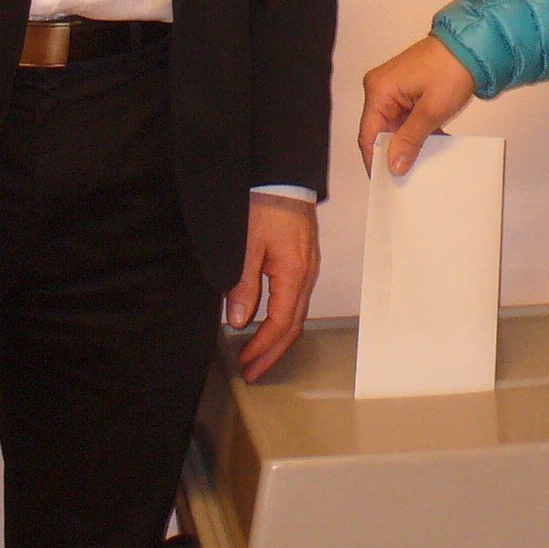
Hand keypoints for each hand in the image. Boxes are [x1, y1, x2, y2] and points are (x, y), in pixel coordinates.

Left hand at [227, 193, 318, 381]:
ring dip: (277, 338)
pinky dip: (282, 318)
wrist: (283, 176)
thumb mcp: (247, 245)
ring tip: (257, 353)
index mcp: (294, 273)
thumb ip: (243, 284)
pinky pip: (296, 299)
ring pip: (297, 314)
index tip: (246, 363)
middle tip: (252, 371)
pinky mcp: (303, 260)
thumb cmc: (265, 204)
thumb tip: (240, 320)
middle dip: (272, 352)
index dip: (262, 347)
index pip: (281, 323)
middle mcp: (307, 274)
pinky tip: (267, 321)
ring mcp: (308, 268)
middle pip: (293, 326)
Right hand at [357, 36, 476, 176]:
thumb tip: (393, 165)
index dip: (375, 160)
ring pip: (395, 125)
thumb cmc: (452, 68)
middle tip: (409, 174)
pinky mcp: (407, 88)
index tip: (385, 180)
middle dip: (395, 152)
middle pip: (381, 130)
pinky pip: (405, 116)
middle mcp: (381, 87)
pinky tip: (434, 141)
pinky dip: (417, 130)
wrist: (473, 44)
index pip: (368, 134)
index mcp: (379, 90)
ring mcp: (394, 87)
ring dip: (410, 141)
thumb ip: (410, 140)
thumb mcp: (432, 111)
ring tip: (424, 160)